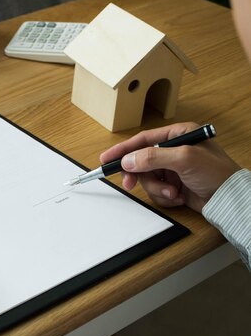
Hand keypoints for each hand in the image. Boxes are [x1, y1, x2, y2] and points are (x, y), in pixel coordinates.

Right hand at [100, 122, 240, 211]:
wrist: (230, 200)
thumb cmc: (216, 173)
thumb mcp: (183, 159)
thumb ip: (152, 158)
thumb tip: (128, 160)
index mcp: (178, 135)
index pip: (143, 140)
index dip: (123, 149)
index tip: (106, 159)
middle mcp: (174, 150)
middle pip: (141, 161)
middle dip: (139, 175)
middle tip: (129, 184)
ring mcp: (174, 169)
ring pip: (147, 179)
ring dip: (157, 189)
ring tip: (173, 192)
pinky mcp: (174, 185)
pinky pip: (157, 191)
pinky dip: (165, 196)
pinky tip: (179, 196)